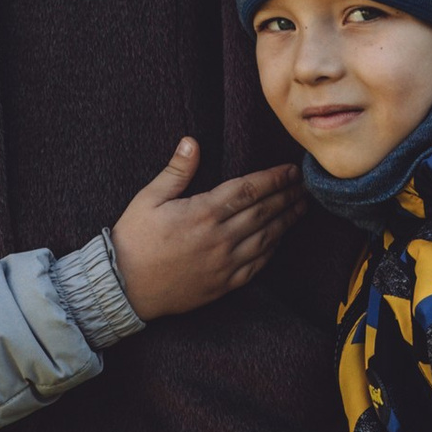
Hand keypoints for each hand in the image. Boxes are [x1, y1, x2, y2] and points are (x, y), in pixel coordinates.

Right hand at [110, 139, 304, 320]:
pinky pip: (257, 265)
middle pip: (264, 212)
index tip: (291, 170)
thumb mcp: (148, 199)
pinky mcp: (224, 284)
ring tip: (302, 207)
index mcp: (203, 213)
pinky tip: (280, 239)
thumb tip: (192, 142)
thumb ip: (175, 171)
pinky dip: (273, 249)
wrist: (125, 288)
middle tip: (306, 184)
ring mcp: (225, 263)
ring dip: (287, 220)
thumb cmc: (134, 240)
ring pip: (266, 238)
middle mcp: (220, 238)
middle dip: (287, 196)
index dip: (274, 178)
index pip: (249, 190)